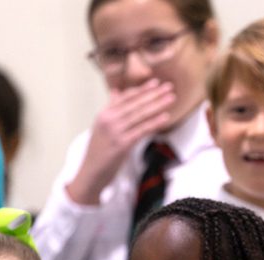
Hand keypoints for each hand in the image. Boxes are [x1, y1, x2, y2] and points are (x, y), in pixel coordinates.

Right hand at [66, 78, 174, 204]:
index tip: (156, 82)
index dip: (142, 89)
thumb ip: (111, 108)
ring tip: (172, 98)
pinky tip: (166, 117)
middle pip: (135, 104)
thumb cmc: (99, 151)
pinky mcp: (122, 145)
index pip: (126, 97)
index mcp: (104, 114)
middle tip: (169, 87)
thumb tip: (116, 92)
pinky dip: (154, 122)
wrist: (91, 173)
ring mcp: (115, 132)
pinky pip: (142, 130)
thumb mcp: (102, 126)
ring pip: (140, 115)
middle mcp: (109, 120)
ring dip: (158, 105)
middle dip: (154, 94)